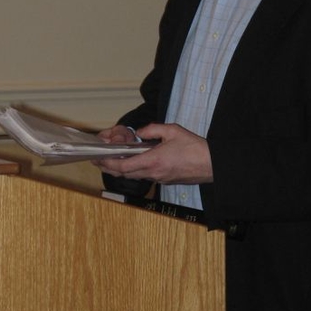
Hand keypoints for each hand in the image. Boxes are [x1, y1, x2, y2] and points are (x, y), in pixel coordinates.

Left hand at [96, 123, 212, 184]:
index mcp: (153, 161)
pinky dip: (135, 171)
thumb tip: (140, 132)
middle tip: (98, 162)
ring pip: (135, 176)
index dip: (109, 163)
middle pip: (126, 174)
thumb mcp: (172, 130)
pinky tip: (133, 164)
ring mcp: (159, 179)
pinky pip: (145, 177)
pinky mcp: (166, 180)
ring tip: (112, 162)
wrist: (212, 164)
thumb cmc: (194, 148)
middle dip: (110, 168)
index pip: (124, 166)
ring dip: (122, 170)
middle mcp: (153, 173)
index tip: (99, 159)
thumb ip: (152, 129)